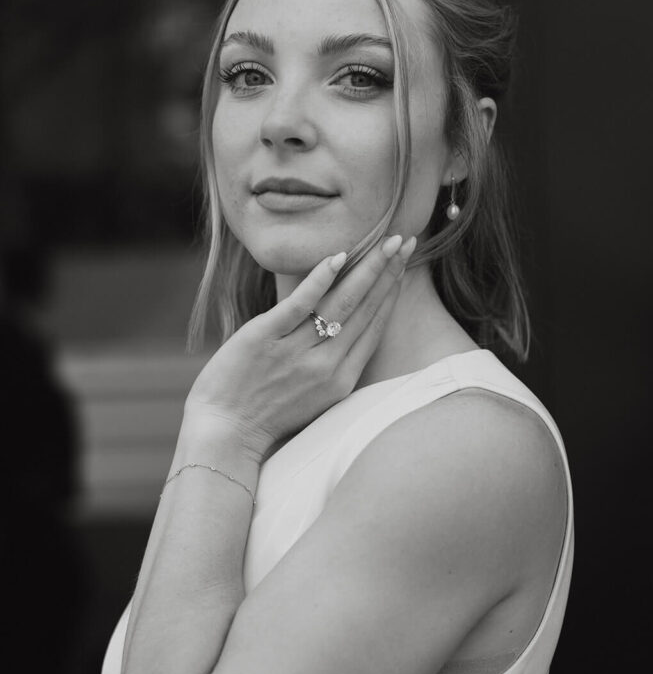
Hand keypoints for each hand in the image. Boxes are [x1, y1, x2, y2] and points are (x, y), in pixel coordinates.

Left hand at [183, 234, 416, 460]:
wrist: (225, 434)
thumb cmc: (265, 417)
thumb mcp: (314, 399)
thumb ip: (333, 366)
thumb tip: (345, 331)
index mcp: (341, 381)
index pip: (374, 327)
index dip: (391, 292)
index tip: (402, 264)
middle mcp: (325, 366)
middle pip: (365, 310)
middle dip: (388, 272)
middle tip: (405, 239)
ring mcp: (296, 352)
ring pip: (341, 304)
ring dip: (366, 270)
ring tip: (384, 242)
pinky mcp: (264, 339)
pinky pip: (299, 305)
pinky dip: (319, 280)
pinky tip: (337, 257)